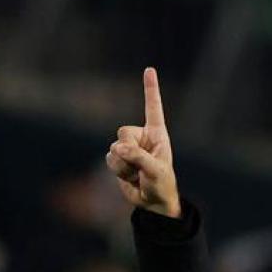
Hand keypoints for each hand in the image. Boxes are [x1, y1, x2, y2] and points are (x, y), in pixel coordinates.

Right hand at [106, 67, 180, 217]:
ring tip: (137, 174)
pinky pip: (109, 159)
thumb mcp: (155, 170)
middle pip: (123, 132)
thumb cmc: (162, 184)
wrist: (153, 202)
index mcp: (157, 134)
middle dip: (129, 150)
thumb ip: (137, 156)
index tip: (150, 69)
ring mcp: (128, 147)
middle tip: (141, 166)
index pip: (153, 107)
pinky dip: (118, 170)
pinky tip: (129, 176)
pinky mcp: (118, 158)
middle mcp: (142, 137)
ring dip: (124, 165)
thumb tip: (116, 147)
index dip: (150, 88)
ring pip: (114, 148)